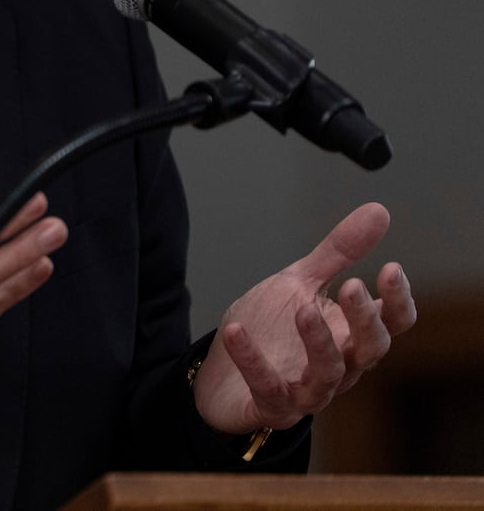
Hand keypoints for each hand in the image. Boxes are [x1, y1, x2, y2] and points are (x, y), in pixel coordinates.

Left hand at [192, 202, 416, 434]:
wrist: (220, 373)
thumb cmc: (269, 329)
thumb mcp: (299, 282)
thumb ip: (337, 253)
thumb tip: (379, 211)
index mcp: (349, 334)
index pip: (393, 324)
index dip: (398, 300)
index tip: (391, 267)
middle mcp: (338, 366)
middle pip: (369, 350)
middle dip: (364, 319)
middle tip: (352, 286)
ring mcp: (306, 391)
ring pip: (328, 374)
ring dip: (318, 341)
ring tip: (301, 308)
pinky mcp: (272, 406)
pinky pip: (267, 388)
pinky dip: (252, 361)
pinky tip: (234, 331)